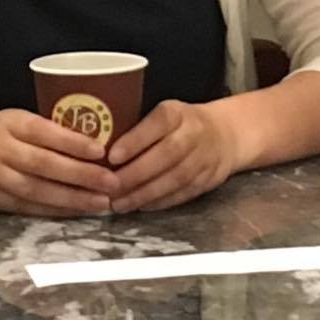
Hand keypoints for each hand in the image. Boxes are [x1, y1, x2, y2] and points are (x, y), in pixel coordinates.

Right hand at [0, 110, 118, 215]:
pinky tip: (75, 212)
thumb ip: (45, 130)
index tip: (102, 151)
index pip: (44, 131)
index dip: (73, 142)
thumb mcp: (13, 120)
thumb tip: (95, 140)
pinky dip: (53, 211)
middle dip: (81, 175)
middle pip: (44, 164)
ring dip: (71, 199)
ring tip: (100, 203)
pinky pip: (26, 207)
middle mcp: (2, 149)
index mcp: (11, 123)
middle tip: (112, 183)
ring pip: (37, 190)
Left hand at [108, 99, 242, 212]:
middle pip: (166, 155)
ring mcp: (204, 158)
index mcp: (177, 113)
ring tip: (119, 203)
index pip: (158, 123)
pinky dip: (160, 202)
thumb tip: (94, 143)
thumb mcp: (162, 113)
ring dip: (145, 193)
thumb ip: (136, 125)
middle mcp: (193, 133)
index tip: (112, 156)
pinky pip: (183, 193)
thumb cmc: (179, 124)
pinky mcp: (208, 180)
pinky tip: (140, 206)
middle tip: (109, 188)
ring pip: (174, 178)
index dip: (136, 140)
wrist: (225, 135)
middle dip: (135, 174)